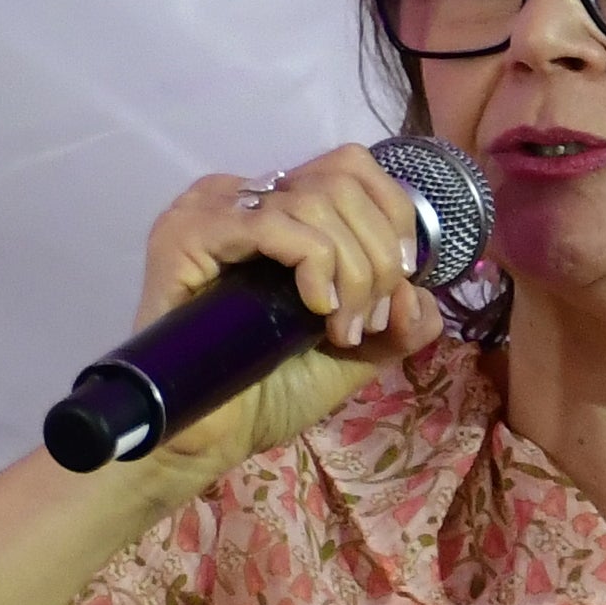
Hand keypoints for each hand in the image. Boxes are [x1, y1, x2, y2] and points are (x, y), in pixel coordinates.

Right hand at [123, 145, 452, 480]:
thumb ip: (400, 319)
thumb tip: (420, 292)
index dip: (392, 216)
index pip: (351, 167)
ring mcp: (209, 210)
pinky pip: (273, 224)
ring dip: (352, 271)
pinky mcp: (186, 236)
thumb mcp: (357, 349)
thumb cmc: (269, 390)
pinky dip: (313, 264)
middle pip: (342, 180)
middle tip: (367, 322)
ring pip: (316, 202)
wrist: (209, 437)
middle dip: (377, 257)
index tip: (398, 288)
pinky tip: (316, 310)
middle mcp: (241, 195)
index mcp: (277, 205)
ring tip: (341, 330)